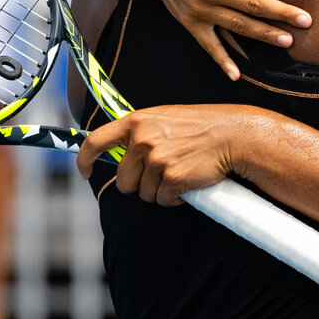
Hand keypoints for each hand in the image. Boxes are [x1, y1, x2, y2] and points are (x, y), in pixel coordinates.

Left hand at [77, 105, 264, 205]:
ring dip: (160, 191)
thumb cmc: (200, 126)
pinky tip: (188, 183)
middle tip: (161, 175)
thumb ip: (140, 133)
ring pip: (144, 193)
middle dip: (139, 184)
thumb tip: (121, 154)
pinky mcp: (172, 178)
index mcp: (137, 122)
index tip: (85, 172)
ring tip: (179, 174)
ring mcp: (157, 160)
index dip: (85, 160)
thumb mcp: (164, 118)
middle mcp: (143, 140)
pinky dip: (174, 199)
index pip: (95, 141)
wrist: (232, 135)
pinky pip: (163, 201)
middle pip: (123, 180)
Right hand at [138, 0, 313, 79]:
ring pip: (238, 25)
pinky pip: (209, 46)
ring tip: (288, 41)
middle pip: (252, 3)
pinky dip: (222, 61)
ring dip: (264, 34)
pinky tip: (237, 75)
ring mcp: (202, 9)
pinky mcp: (193, 24)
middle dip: (281, 13)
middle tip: (306, 20)